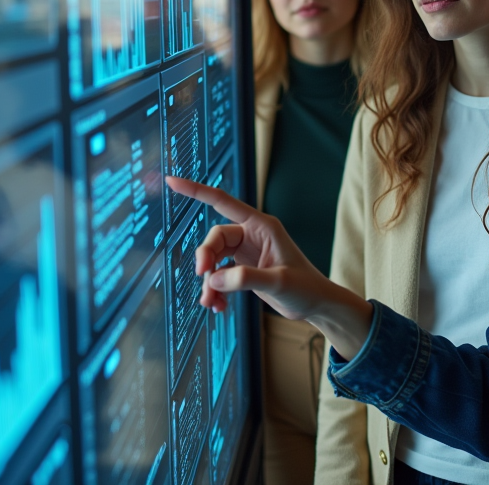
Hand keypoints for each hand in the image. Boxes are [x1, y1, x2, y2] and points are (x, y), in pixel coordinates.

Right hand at [165, 176, 372, 357]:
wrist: (315, 306)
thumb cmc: (305, 288)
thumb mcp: (278, 282)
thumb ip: (245, 278)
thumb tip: (212, 278)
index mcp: (261, 226)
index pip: (223, 201)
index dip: (197, 190)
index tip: (173, 182)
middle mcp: (251, 235)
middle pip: (214, 238)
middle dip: (205, 258)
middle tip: (204, 278)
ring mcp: (246, 253)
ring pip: (214, 259)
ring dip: (209, 281)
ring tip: (211, 303)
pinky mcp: (244, 270)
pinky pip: (219, 275)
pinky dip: (215, 290)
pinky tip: (218, 307)